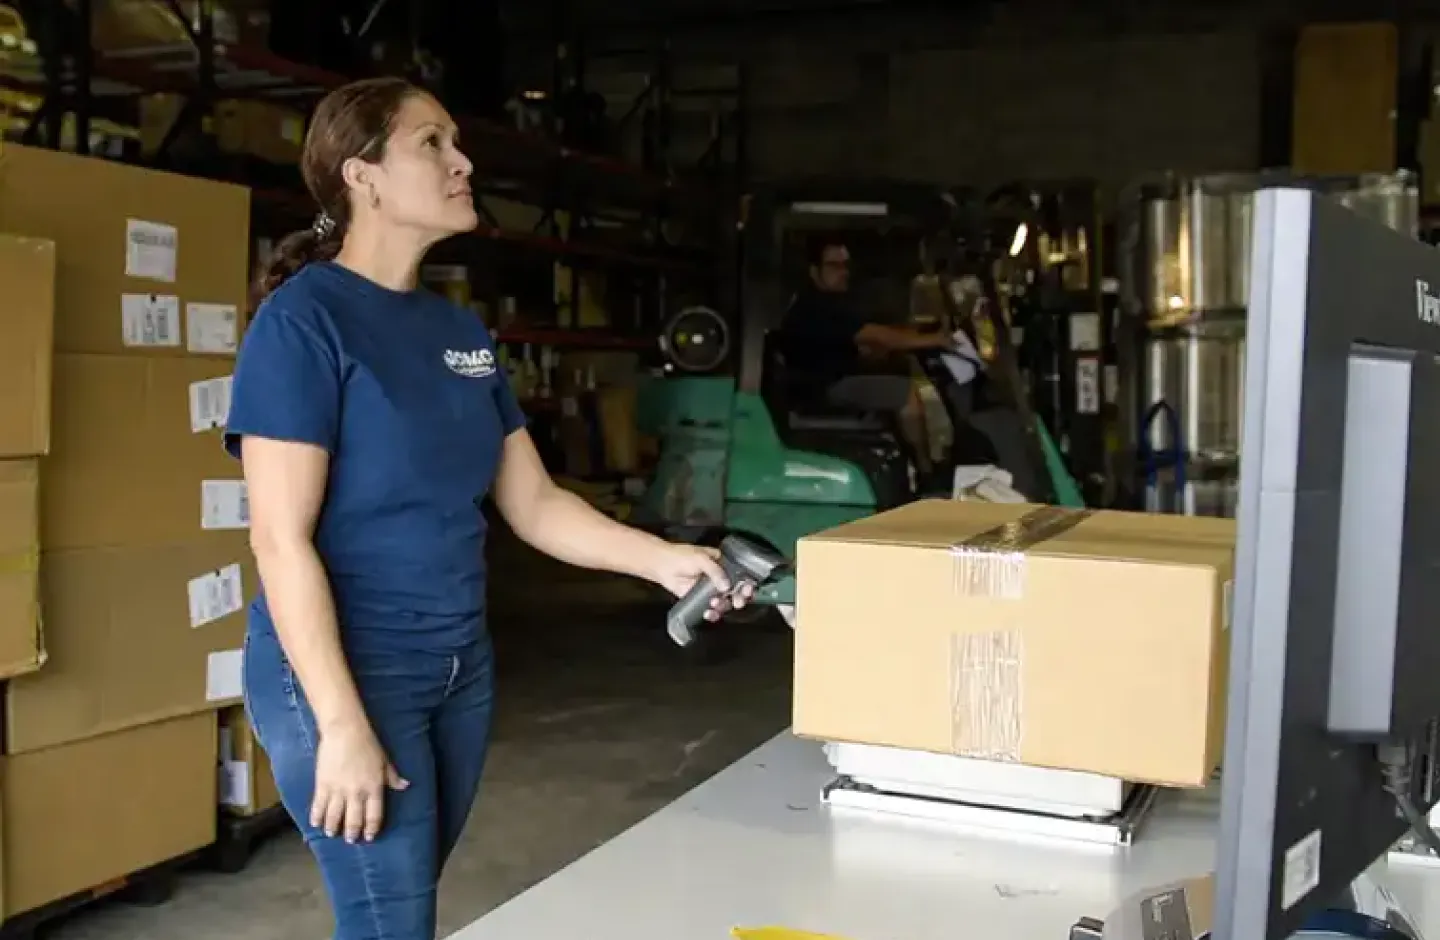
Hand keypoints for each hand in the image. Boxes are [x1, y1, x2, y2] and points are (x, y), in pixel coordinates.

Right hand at [311, 719, 409, 842]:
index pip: (374, 816)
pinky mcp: (322, 784)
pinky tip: (316, 823)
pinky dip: (317, 817)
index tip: (369, 837)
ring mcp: (338, 790)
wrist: (345, 731)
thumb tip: (405, 786)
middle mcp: (357, 793)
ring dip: (333, 828)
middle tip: (350, 840)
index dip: (371, 829)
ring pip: (334, 817)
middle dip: (352, 833)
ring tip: (332, 833)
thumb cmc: (368, 744)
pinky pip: (319, 806)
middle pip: (354, 820)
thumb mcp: (384, 761)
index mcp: (374, 788)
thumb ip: (393, 777)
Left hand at [650, 543, 755, 620]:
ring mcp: (711, 590)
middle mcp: (720, 578)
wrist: (662, 566)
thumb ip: (715, 571)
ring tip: (715, 604)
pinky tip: (709, 613)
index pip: (741, 575)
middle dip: (739, 598)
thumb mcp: (701, 558)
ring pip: (725, 602)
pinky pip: (712, 609)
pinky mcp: (701, 600)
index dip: (747, 583)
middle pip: (737, 591)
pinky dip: (713, 613)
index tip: (748, 589)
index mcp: (723, 564)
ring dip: (724, 606)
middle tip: (737, 602)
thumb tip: (726, 587)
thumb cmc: (682, 556)